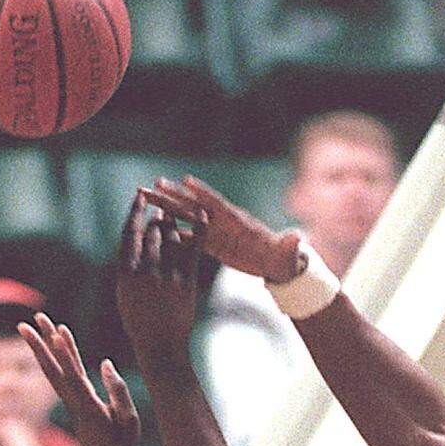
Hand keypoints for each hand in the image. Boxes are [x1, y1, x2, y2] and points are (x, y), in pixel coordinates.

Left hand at [20, 314, 138, 445]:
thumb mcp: (130, 424)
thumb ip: (120, 394)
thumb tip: (106, 364)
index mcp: (89, 407)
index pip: (75, 377)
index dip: (66, 355)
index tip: (56, 335)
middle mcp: (75, 400)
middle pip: (54, 369)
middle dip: (41, 344)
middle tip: (29, 321)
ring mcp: (72, 398)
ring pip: (53, 368)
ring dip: (42, 344)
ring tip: (34, 321)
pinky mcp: (75, 397)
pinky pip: (62, 371)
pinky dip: (58, 353)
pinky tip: (56, 337)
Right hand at [117, 192, 207, 365]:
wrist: (161, 345)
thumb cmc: (139, 320)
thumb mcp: (125, 292)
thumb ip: (128, 266)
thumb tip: (133, 240)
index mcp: (125, 273)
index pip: (129, 233)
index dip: (135, 212)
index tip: (139, 197)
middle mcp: (145, 272)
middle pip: (153, 233)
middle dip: (158, 218)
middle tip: (162, 208)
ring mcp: (167, 277)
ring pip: (172, 238)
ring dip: (173, 223)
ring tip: (172, 215)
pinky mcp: (186, 282)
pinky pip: (192, 250)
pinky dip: (197, 231)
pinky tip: (201, 216)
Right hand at [141, 176, 303, 283]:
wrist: (278, 264)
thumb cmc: (284, 256)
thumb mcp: (287, 250)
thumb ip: (289, 243)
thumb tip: (299, 238)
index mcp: (239, 220)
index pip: (217, 203)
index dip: (202, 193)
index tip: (184, 181)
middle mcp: (223, 222)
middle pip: (194, 206)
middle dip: (173, 196)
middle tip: (150, 186)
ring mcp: (215, 232)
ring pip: (186, 219)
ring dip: (166, 210)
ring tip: (145, 200)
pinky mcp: (212, 245)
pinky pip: (189, 238)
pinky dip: (173, 234)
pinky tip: (155, 229)